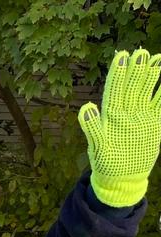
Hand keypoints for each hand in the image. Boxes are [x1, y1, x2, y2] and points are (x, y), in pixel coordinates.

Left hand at [78, 49, 160, 205]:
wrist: (123, 179)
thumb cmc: (106, 165)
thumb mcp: (98, 148)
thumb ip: (92, 128)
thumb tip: (86, 108)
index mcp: (111, 116)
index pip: (115, 90)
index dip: (118, 74)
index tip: (121, 57)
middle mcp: (125, 113)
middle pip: (131, 87)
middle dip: (135, 70)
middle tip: (140, 53)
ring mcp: (140, 117)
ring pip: (145, 91)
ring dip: (150, 75)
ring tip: (155, 57)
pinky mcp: (153, 123)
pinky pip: (159, 104)